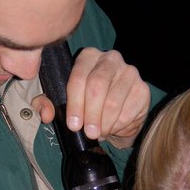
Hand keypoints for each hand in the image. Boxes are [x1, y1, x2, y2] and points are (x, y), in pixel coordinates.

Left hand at [32, 47, 149, 146]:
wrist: (116, 112)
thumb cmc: (85, 103)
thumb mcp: (63, 101)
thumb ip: (46, 104)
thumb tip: (46, 114)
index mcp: (88, 56)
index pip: (78, 77)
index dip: (74, 103)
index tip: (73, 125)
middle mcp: (110, 58)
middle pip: (97, 86)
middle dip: (90, 114)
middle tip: (88, 133)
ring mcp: (129, 72)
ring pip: (113, 101)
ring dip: (104, 123)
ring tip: (99, 133)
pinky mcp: (143, 88)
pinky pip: (129, 111)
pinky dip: (118, 125)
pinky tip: (113, 128)